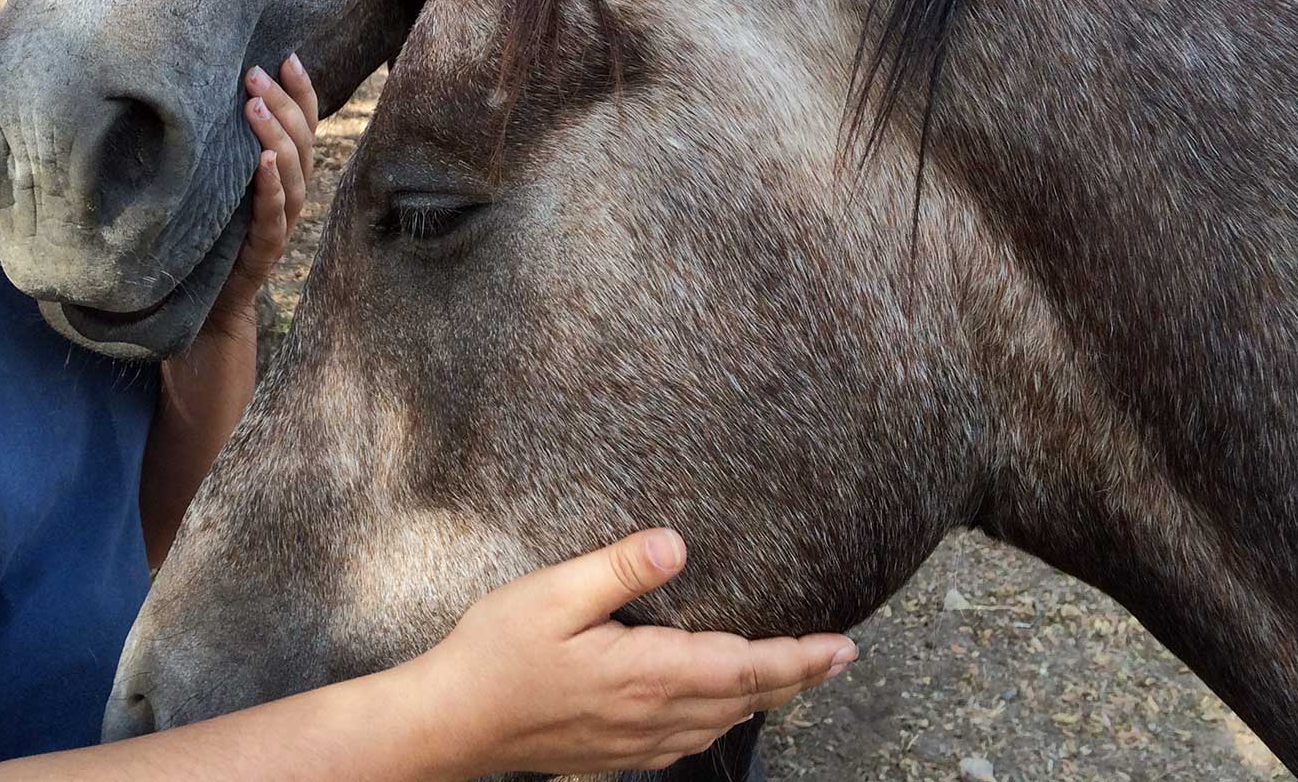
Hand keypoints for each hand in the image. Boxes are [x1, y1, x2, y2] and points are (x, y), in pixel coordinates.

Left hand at [209, 54, 318, 334]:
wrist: (208, 302)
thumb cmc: (214, 233)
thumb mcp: (222, 180)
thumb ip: (228, 145)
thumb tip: (208, 89)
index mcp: (286, 172)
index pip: (306, 124)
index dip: (302, 90)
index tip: (286, 56)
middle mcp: (292, 193)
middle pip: (302, 141)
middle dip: (283, 103)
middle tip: (255, 75)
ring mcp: (282, 222)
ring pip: (294, 173)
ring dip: (277, 137)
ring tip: (255, 107)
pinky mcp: (265, 249)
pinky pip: (274, 215)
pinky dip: (272, 188)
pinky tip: (263, 164)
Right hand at [413, 529, 853, 777]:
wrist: (453, 723)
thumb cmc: (496, 652)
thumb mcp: (552, 594)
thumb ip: (618, 568)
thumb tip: (678, 543)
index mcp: (646, 673)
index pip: (745, 667)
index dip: (800, 659)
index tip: (843, 647)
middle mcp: (652, 716)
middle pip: (745, 699)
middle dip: (798, 677)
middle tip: (841, 657)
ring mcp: (636, 742)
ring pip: (722, 723)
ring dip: (764, 698)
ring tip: (795, 674)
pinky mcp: (617, 753)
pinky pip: (689, 740)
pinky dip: (723, 719)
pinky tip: (722, 706)